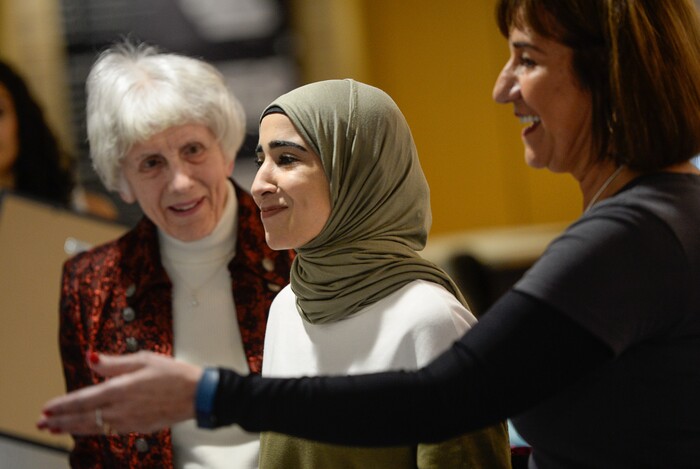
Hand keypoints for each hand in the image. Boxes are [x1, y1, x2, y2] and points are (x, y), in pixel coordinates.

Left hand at [37, 351, 202, 434]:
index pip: (83, 399)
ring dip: (72, 428)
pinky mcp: (138, 428)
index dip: (62, 405)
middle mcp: (121, 408)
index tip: (47, 408)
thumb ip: (115, 363)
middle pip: (83, 417)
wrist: (197, 395)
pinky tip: (87, 429)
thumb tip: (91, 358)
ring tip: (56, 429)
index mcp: (121, 389)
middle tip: (42, 423)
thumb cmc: (174, 374)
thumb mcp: (144, 360)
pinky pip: (109, 431)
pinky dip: (93, 431)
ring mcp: (129, 421)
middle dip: (60, 421)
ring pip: (94, 427)